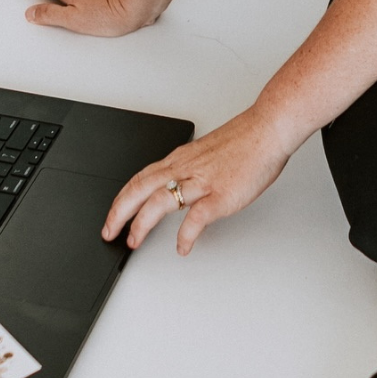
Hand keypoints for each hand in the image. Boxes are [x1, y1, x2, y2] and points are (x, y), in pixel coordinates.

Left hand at [102, 105, 292, 254]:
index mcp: (180, 158)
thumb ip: (192, 170)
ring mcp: (201, 182)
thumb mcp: (207, 153)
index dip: (122, 198)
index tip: (114, 214)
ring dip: (141, 224)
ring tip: (134, 242)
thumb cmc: (245, 141)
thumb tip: (183, 188)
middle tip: (108, 232)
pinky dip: (185, 235)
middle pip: (140, 189)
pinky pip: (195, 218)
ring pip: (159, 201)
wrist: (268, 130)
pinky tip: (182, 247)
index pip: (140, 178)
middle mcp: (185, 168)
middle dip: (119, 213)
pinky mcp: (220, 195)